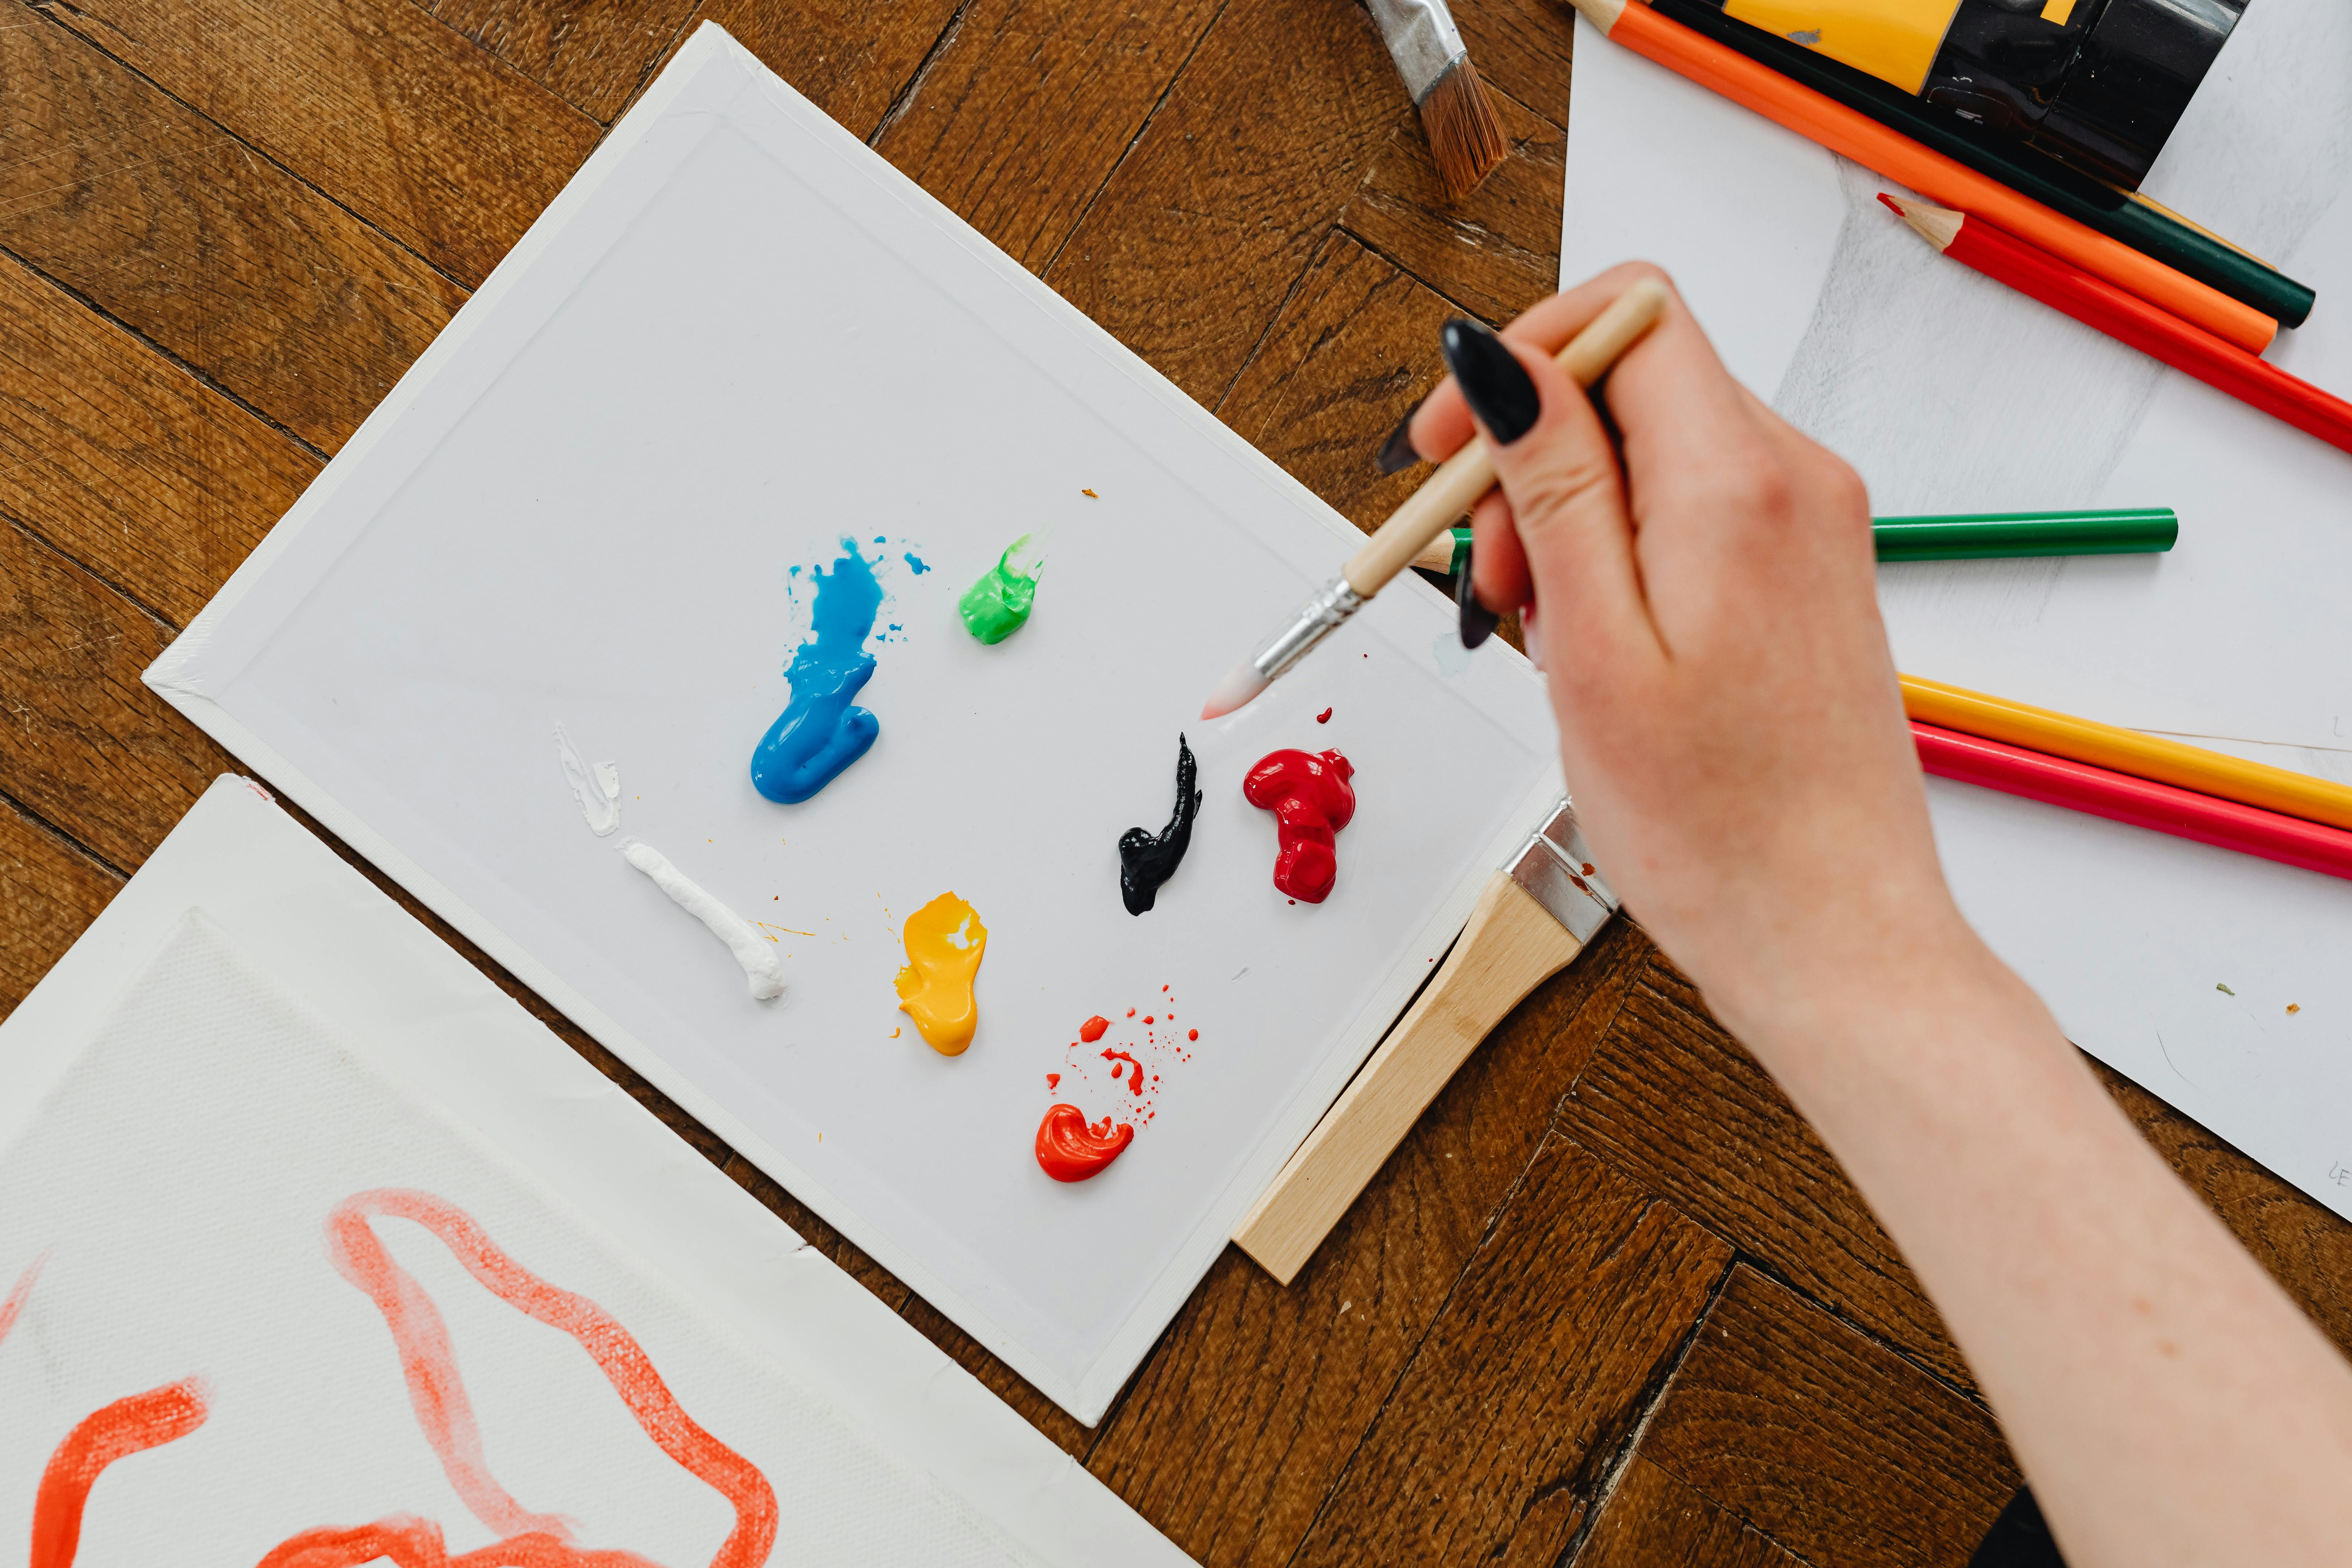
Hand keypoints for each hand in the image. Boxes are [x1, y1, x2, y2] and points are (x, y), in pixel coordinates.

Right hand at [1406, 264, 1983, 1062]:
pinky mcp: (1803, 574)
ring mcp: (1809, 527)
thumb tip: (1503, 362)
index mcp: (1740, 484)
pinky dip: (1619, 556)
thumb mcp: (1594, 647)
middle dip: (1530, 458)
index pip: (1624, 315)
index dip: (1515, 357)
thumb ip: (1553, 485)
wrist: (1833, 935)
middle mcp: (1796, 482)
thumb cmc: (1719, 828)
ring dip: (1568, 519)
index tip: (1448, 447)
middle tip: (1491, 583)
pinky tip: (1597, 648)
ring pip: (1652, 450)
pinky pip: (1690, 511)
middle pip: (1629, 380)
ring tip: (1545, 635)